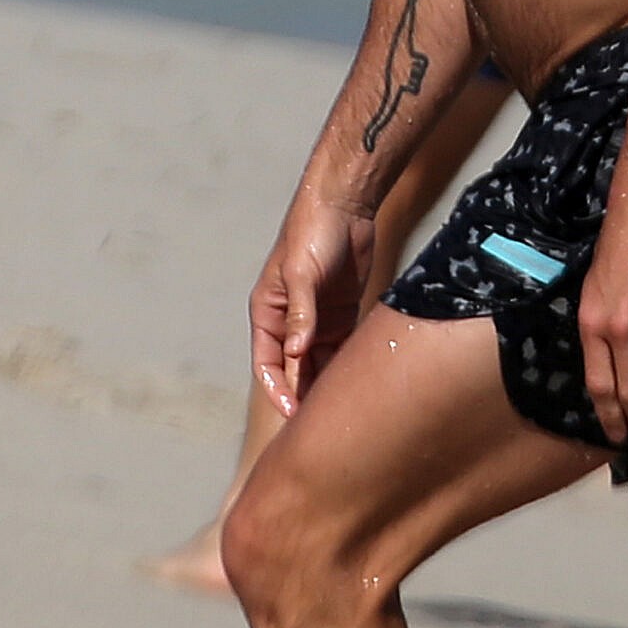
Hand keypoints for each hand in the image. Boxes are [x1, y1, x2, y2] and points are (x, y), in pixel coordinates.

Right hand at [249, 187, 374, 415]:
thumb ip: (300, 312)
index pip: (267, 363)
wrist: (345, 205)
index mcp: (268, 313)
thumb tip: (296, 352)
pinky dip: (347, 366)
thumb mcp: (302, 273)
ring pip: (320, 362)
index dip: (278, 389)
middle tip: (322, 422)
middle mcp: (290, 321)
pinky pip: (342, 348)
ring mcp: (318, 318)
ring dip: (328, 383)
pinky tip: (360, 384)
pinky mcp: (343, 313)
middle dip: (304, 394)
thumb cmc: (312, 232)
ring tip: (344, 409)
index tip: (293, 413)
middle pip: (295, 369)